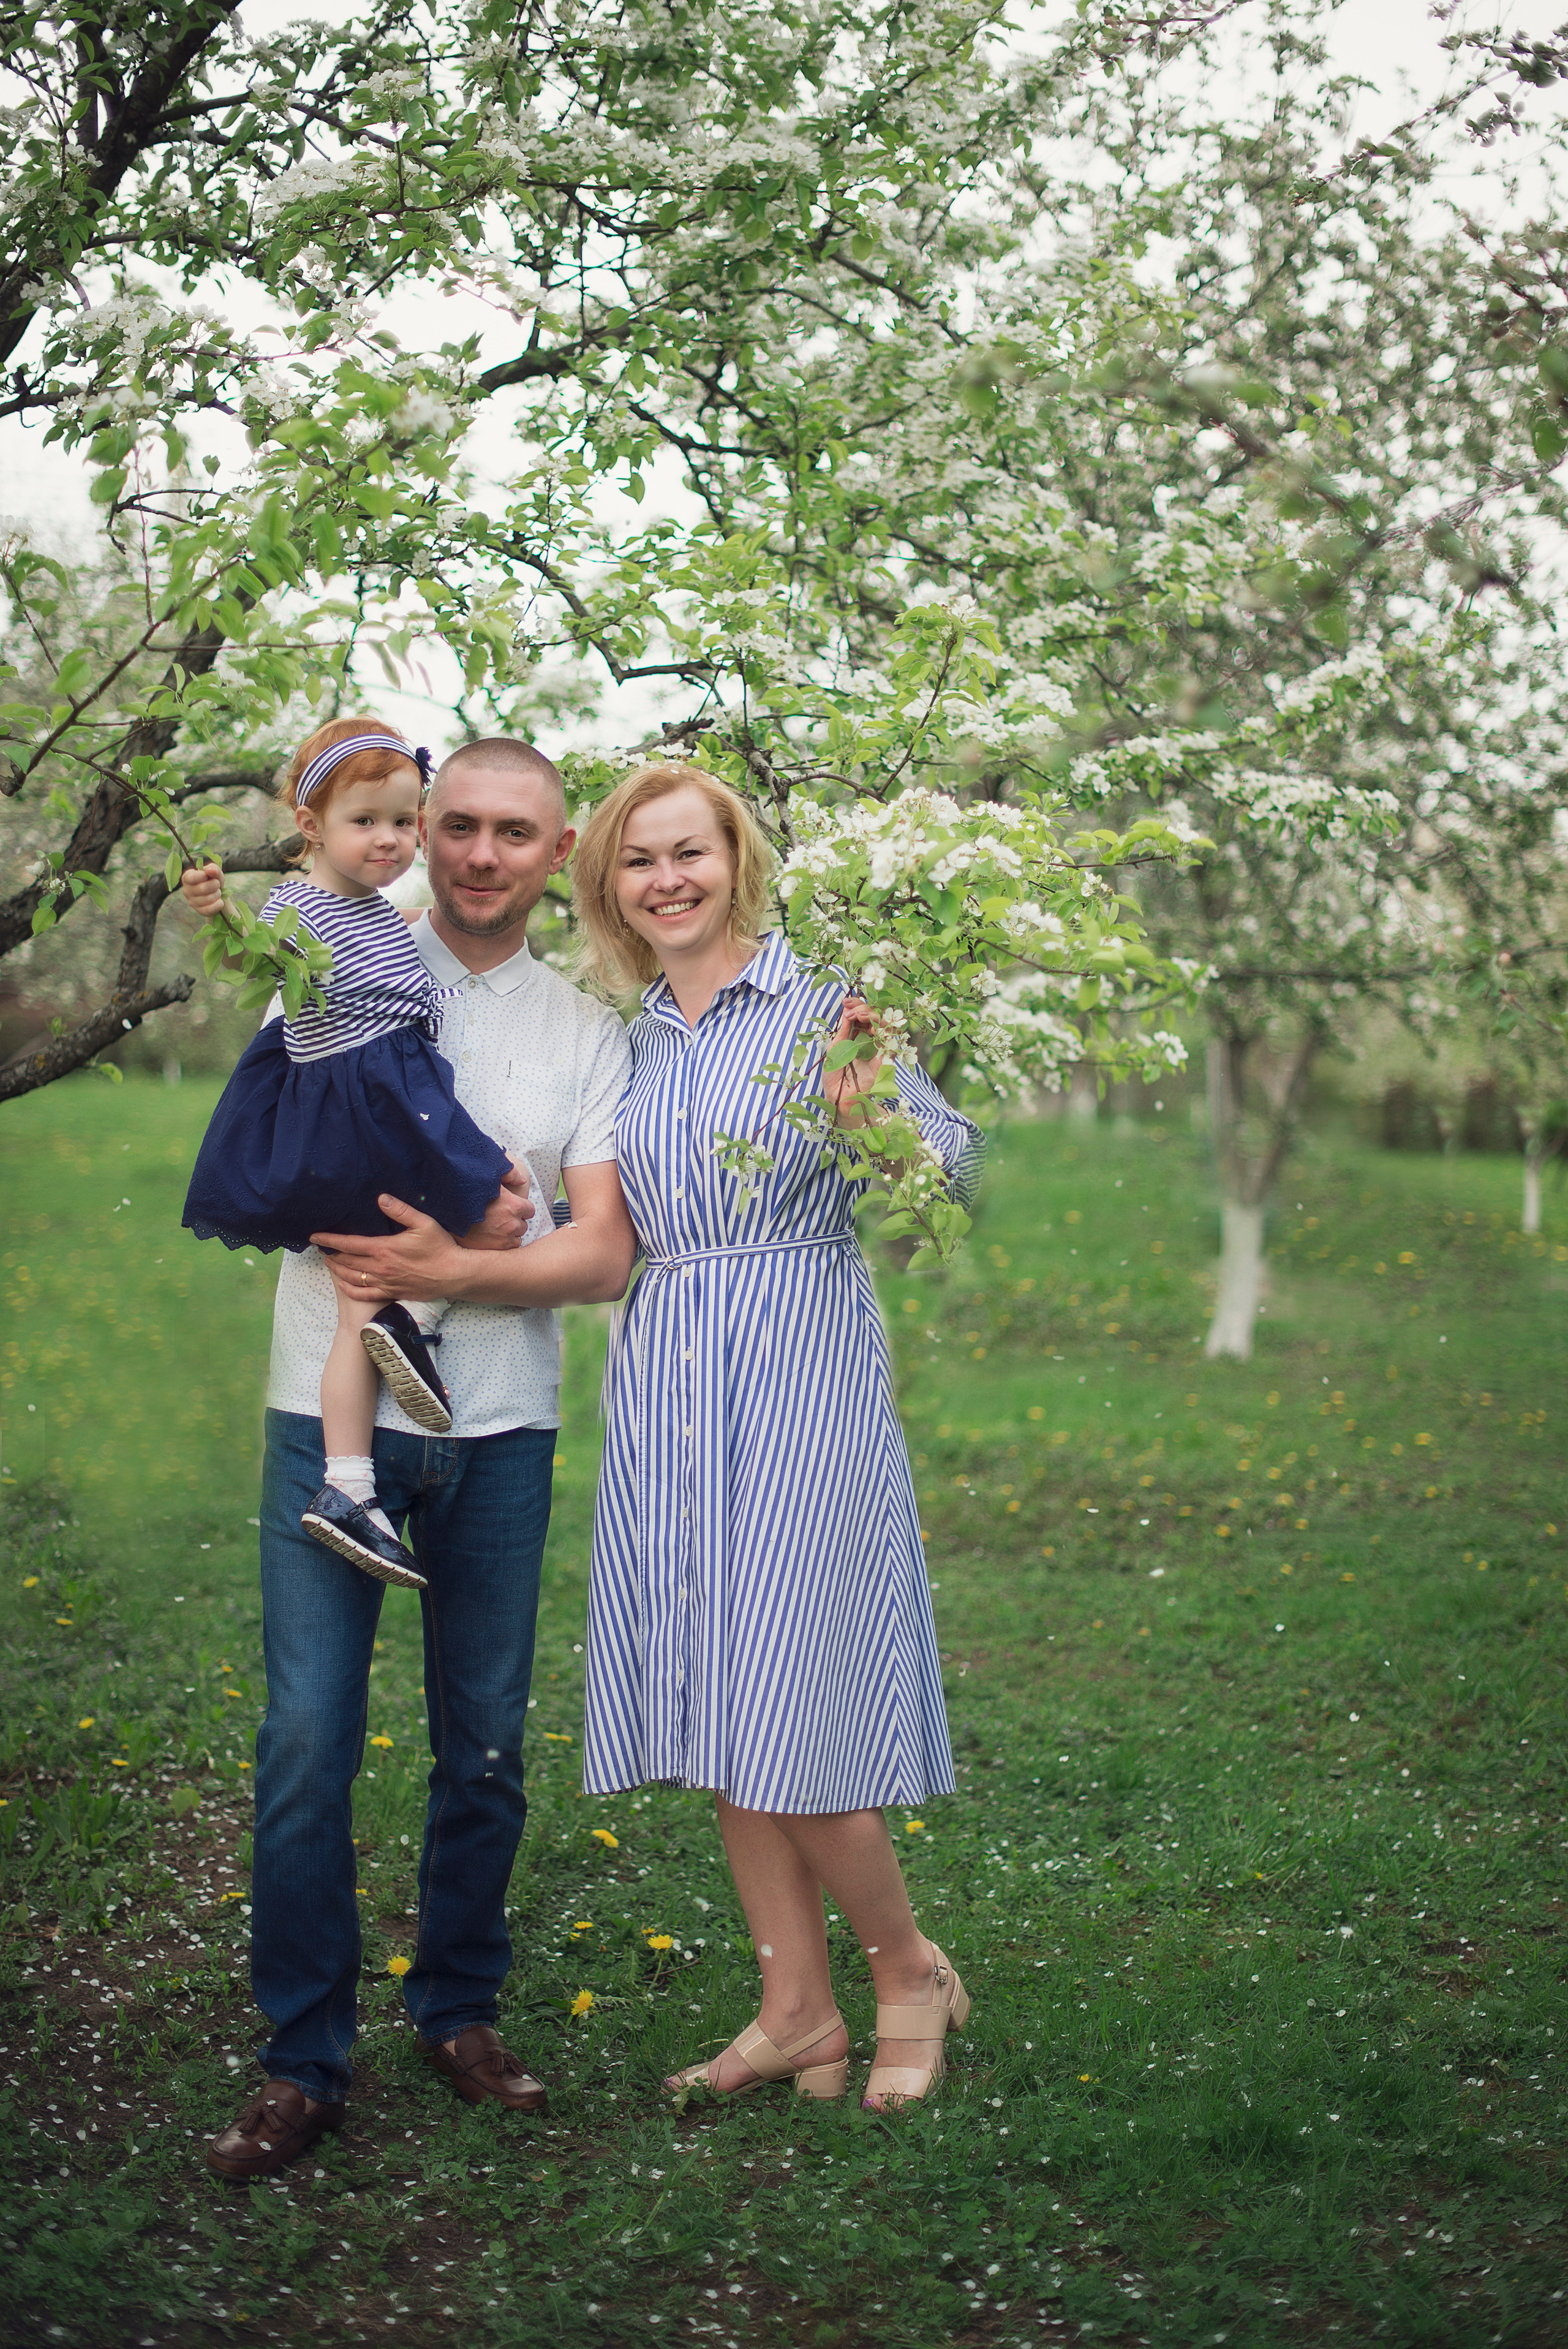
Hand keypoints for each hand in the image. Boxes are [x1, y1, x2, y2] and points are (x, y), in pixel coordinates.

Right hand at [181, 860, 227, 918]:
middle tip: (217, 884)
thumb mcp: (215, 872)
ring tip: (217, 892)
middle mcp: (186, 890)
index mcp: (187, 878)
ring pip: (208, 899)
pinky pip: (210, 909)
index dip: (203, 876)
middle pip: (203, 888)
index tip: (207, 875)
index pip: (191, 878)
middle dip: (215, 885)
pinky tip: (220, 901)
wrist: (219, 894)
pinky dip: (218, 904)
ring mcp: (192, 902)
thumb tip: (210, 870)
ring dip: (217, 894)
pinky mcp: (199, 911)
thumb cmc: (213, 880)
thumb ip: (213, 868)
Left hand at [311, 1195, 462, 1302]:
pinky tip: (344, 1284)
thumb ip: (401, 1210)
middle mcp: (381, 1267)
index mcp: (384, 1248)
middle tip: (320, 1249)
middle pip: (347, 1261)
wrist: (455, 1275)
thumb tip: (381, 1198)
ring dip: (338, 1270)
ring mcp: (385, 1282)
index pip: (348, 1244)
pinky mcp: (393, 1293)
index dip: (329, 1240)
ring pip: (353, 1277)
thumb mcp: (424, 1223)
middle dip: (331, 1254)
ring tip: (329, 1263)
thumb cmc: (441, 1248)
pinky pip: (365, 1294)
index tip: (314, 1237)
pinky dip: (351, 1289)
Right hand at [457, 1162, 535, 1252]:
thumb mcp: (489, 1180)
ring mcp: (506, 1237)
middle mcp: (513, 1222)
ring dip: (510, 1232)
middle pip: (523, 1223)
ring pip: (518, 1235)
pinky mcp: (499, 1248)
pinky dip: (504, 1242)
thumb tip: (523, 1180)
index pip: (530, 1209)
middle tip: (500, 1217)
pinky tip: (492, 1235)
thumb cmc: (468, 1195)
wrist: (449, 1216)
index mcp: (514, 1205)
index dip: (520, 1207)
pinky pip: (511, 1246)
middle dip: (515, 1220)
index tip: (510, 1207)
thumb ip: (509, 1175)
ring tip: (494, 1226)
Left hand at [822, 995, 882, 1124]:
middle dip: (863, 1008)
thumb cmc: (835, 1075)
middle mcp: (871, 1041)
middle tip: (850, 1010)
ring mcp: (879, 1050)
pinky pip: (891, 1040)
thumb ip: (844, 1030)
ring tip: (859, 1016)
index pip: (863, 1016)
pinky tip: (868, 1026)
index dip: (857, 1006)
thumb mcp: (835, 1048)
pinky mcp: (885, 1059)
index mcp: (859, 1037)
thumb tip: (848, 1010)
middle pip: (875, 1017)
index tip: (845, 1002)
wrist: (838, 1097)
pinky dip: (882, 1029)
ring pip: (886, 1025)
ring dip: (873, 1016)